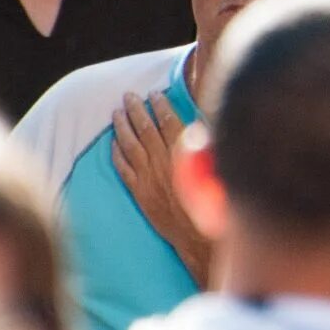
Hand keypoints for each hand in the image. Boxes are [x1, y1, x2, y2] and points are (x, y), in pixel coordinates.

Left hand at [112, 92, 211, 286]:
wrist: (200, 236)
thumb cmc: (217, 201)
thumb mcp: (217, 167)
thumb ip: (207, 145)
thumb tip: (199, 123)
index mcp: (184, 154)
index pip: (167, 121)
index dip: (160, 105)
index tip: (154, 93)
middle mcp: (163, 162)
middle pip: (145, 129)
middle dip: (136, 109)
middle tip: (128, 95)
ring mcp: (148, 178)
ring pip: (130, 146)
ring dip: (122, 127)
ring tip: (116, 112)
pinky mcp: (140, 193)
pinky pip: (123, 170)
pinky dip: (116, 154)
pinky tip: (112, 143)